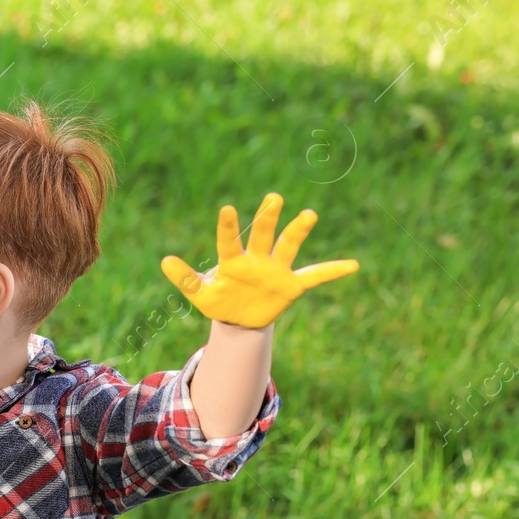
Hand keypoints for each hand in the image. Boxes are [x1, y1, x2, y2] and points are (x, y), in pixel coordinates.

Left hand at [161, 192, 358, 327]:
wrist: (239, 320)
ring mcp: (276, 270)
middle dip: (267, 218)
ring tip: (308, 214)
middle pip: (263, 235)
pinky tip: (354, 264)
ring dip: (298, 231)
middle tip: (273, 197)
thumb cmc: (219, 301)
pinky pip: (315, 276)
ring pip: (288, 246)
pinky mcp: (292, 285)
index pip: (229, 240)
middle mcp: (257, 259)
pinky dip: (333, 270)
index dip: (228, 227)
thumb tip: (164, 260)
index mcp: (232, 260)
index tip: (228, 209)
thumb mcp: (200, 295)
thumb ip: (185, 279)